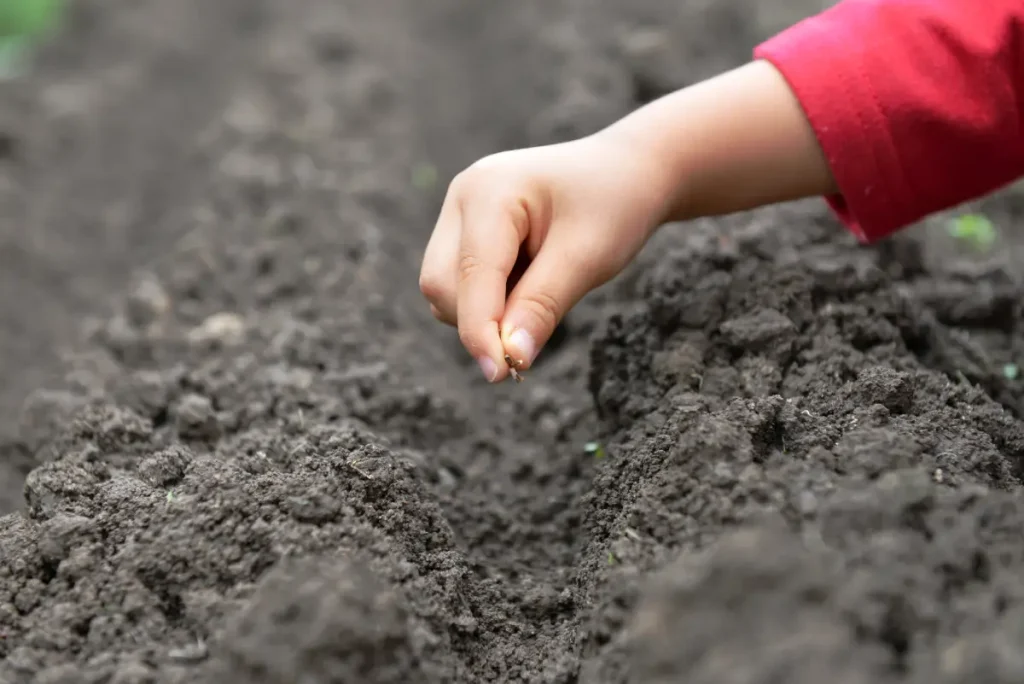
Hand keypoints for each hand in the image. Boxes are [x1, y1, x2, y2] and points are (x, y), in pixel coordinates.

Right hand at [419, 133, 671, 381]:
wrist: (628, 171)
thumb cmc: (614, 205)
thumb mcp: (587, 257)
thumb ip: (543, 306)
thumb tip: (510, 356)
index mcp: (490, 190)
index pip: (470, 274)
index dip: (480, 329)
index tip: (499, 373)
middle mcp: (463, 196)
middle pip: (442, 284)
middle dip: (480, 321)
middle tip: (539, 329)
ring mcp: (459, 212)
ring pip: (445, 288)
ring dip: (485, 312)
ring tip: (544, 287)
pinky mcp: (465, 230)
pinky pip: (461, 283)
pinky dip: (490, 300)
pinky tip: (530, 281)